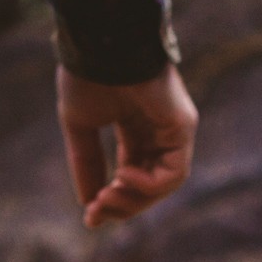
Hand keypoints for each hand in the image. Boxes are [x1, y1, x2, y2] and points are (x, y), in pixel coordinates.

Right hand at [58, 63, 196, 228]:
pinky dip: (152, 183)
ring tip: (109, 197)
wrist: (98, 45)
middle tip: (98, 212)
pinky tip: (125, 177)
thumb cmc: (85, 76)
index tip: (89, 215)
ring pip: (164, 182)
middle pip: (148, 181)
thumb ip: (86, 162)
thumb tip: (87, 202)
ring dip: (136, 198)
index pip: (130, 170)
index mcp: (133, 125)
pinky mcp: (182, 126)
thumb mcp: (79, 125)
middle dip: (123, 203)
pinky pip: (175, 170)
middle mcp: (157, 130)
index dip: (110, 195)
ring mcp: (173, 129)